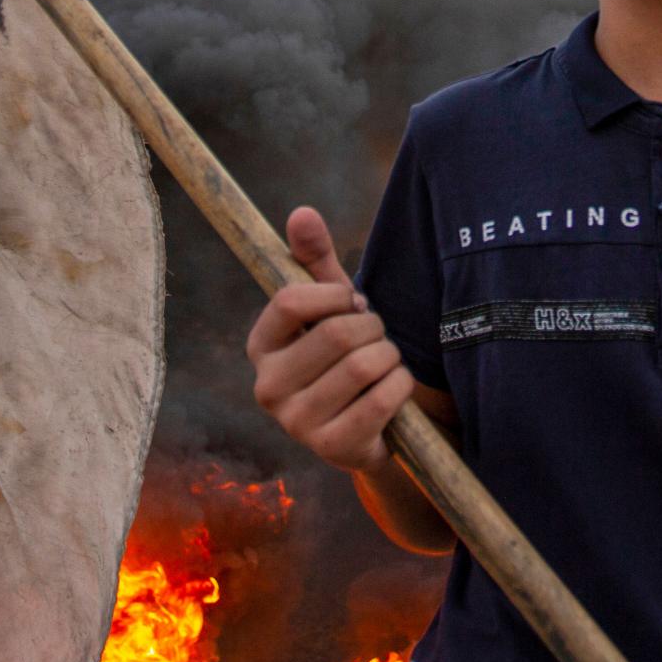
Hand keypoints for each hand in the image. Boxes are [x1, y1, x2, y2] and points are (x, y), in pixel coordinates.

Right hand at [247, 208, 414, 472]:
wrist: (373, 426)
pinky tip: (394, 388)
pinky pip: (383, 398)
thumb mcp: (331, 306)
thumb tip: (301, 212)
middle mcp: (268, 388)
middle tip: (377, 337)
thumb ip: (314, 259)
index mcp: (260, 346)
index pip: (290, 301)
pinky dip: (401, 385)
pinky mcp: (333, 449)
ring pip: (364, 364)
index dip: (335, 296)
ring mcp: (297, 424)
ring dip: (389, 356)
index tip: (353, 304)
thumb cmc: (346, 354)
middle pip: (337, 333)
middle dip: (373, 328)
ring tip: (385, 362)